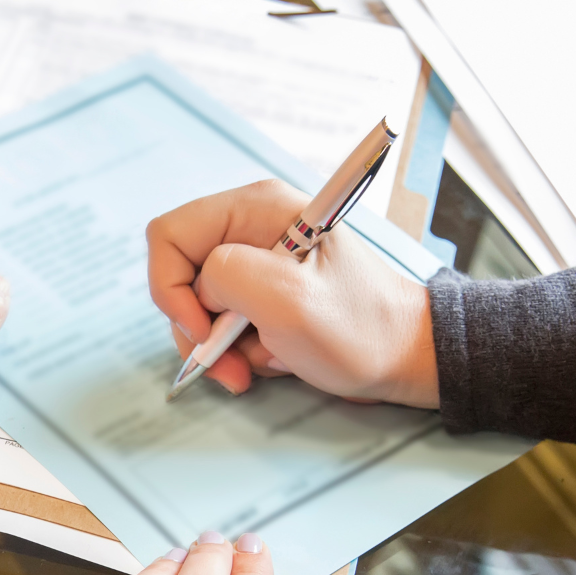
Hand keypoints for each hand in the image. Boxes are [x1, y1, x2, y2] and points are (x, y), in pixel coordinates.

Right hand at [147, 179, 440, 406]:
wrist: (405, 357)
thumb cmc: (361, 327)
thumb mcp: (288, 299)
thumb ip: (226, 276)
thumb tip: (201, 289)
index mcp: (255, 209)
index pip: (170, 235)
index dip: (171, 287)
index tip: (203, 328)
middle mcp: (251, 227)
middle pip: (180, 274)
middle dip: (196, 327)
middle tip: (227, 365)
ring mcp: (257, 260)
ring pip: (198, 305)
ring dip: (218, 346)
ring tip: (257, 365)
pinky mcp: (263, 291)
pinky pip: (223, 321)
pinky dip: (237, 349)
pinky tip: (272, 356)